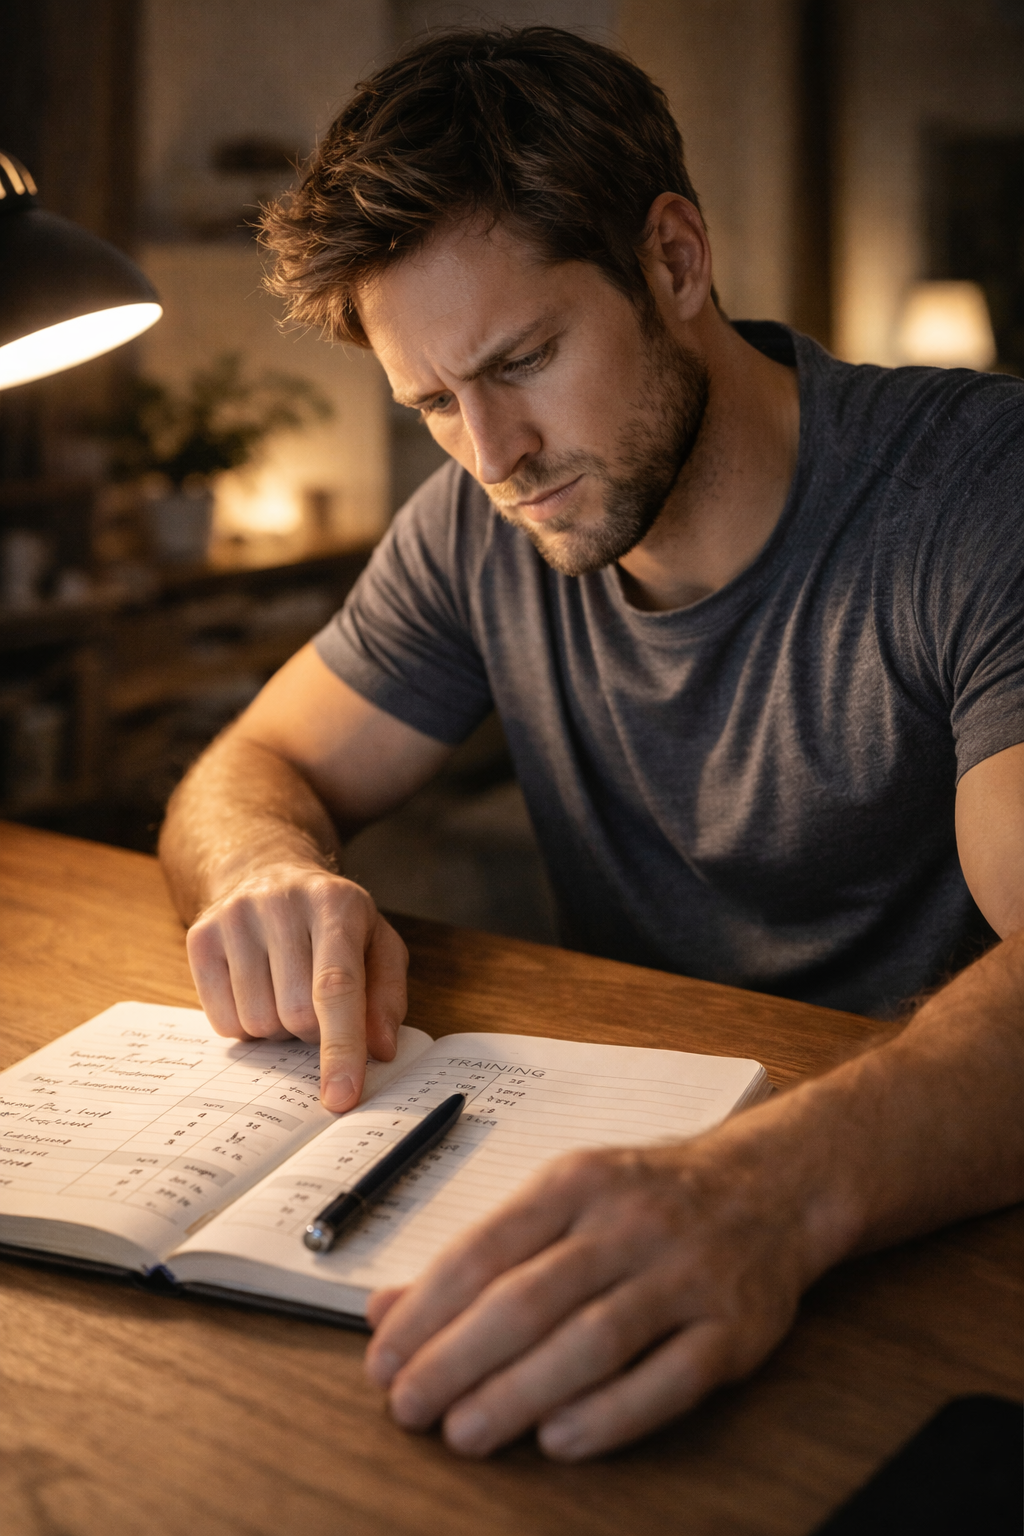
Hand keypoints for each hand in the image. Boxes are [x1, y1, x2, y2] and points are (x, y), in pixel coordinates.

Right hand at [185, 861, 407, 1109]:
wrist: (269, 873)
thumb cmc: (333, 923)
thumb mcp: (378, 945)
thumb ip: (386, 997)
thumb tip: (378, 1050)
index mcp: (335, 903)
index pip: (336, 987)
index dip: (341, 1047)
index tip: (341, 1097)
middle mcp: (280, 902)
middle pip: (296, 1014)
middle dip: (314, 1031)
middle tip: (319, 1005)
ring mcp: (234, 917)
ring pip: (258, 1023)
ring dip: (280, 1029)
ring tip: (286, 989)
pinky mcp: (199, 936)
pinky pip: (223, 1022)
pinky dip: (247, 1025)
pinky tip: (258, 989)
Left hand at [364, 1119, 825, 1458]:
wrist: (772, 1186)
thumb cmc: (645, 1200)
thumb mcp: (560, 1201)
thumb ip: (477, 1255)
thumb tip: (385, 1309)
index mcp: (576, 1182)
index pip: (485, 1249)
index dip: (426, 1310)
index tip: (381, 1361)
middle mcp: (630, 1222)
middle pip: (530, 1297)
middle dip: (458, 1358)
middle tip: (408, 1407)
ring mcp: (686, 1274)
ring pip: (593, 1340)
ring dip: (520, 1392)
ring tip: (464, 1434)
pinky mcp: (735, 1328)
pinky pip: (669, 1378)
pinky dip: (611, 1414)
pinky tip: (558, 1440)